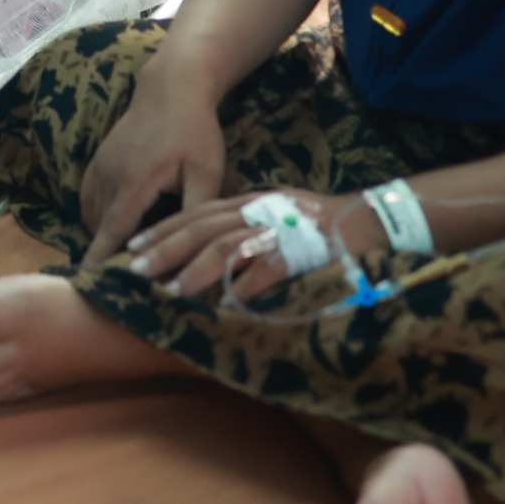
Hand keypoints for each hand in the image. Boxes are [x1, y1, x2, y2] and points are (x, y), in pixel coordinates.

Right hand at [79, 65, 228, 264]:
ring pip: (92, 215)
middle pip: (99, 229)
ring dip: (103, 236)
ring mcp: (99, 167)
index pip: (111, 234)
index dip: (100, 263)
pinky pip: (89, 199)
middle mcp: (108, 177)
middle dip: (105, 256)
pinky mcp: (97, 161)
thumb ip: (196, 212)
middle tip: (122, 283)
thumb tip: (195, 249)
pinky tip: (120, 226)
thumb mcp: (205, 173)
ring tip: (125, 258)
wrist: (172, 87)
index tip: (89, 288)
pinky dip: (99, 218)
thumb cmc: (194, 130)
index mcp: (133, 183)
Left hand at [121, 186, 381, 302]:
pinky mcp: (303, 249)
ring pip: (228, 244)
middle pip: (202, 227)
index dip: (163, 229)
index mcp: (249, 203)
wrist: (371, 218)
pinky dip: (247, 283)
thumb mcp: (274, 215)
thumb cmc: (320, 223)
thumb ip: (243, 229)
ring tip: (173, 290)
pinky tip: (227, 301)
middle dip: (166, 248)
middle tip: (136, 269)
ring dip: (197, 269)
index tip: (133, 246)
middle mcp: (258, 211)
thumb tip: (210, 257)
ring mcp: (280, 229)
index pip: (195, 212)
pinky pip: (270, 266)